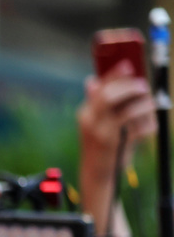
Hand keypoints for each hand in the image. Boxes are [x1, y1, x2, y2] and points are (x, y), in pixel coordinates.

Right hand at [78, 63, 156, 179]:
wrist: (96, 172)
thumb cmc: (99, 143)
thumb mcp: (92, 122)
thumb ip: (95, 102)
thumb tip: (91, 80)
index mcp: (85, 113)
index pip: (99, 88)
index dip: (114, 75)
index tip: (128, 64)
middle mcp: (91, 122)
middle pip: (110, 96)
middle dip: (130, 87)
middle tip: (143, 86)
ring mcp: (103, 134)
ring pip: (129, 111)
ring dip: (145, 105)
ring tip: (151, 104)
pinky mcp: (117, 145)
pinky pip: (140, 128)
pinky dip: (149, 124)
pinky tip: (150, 124)